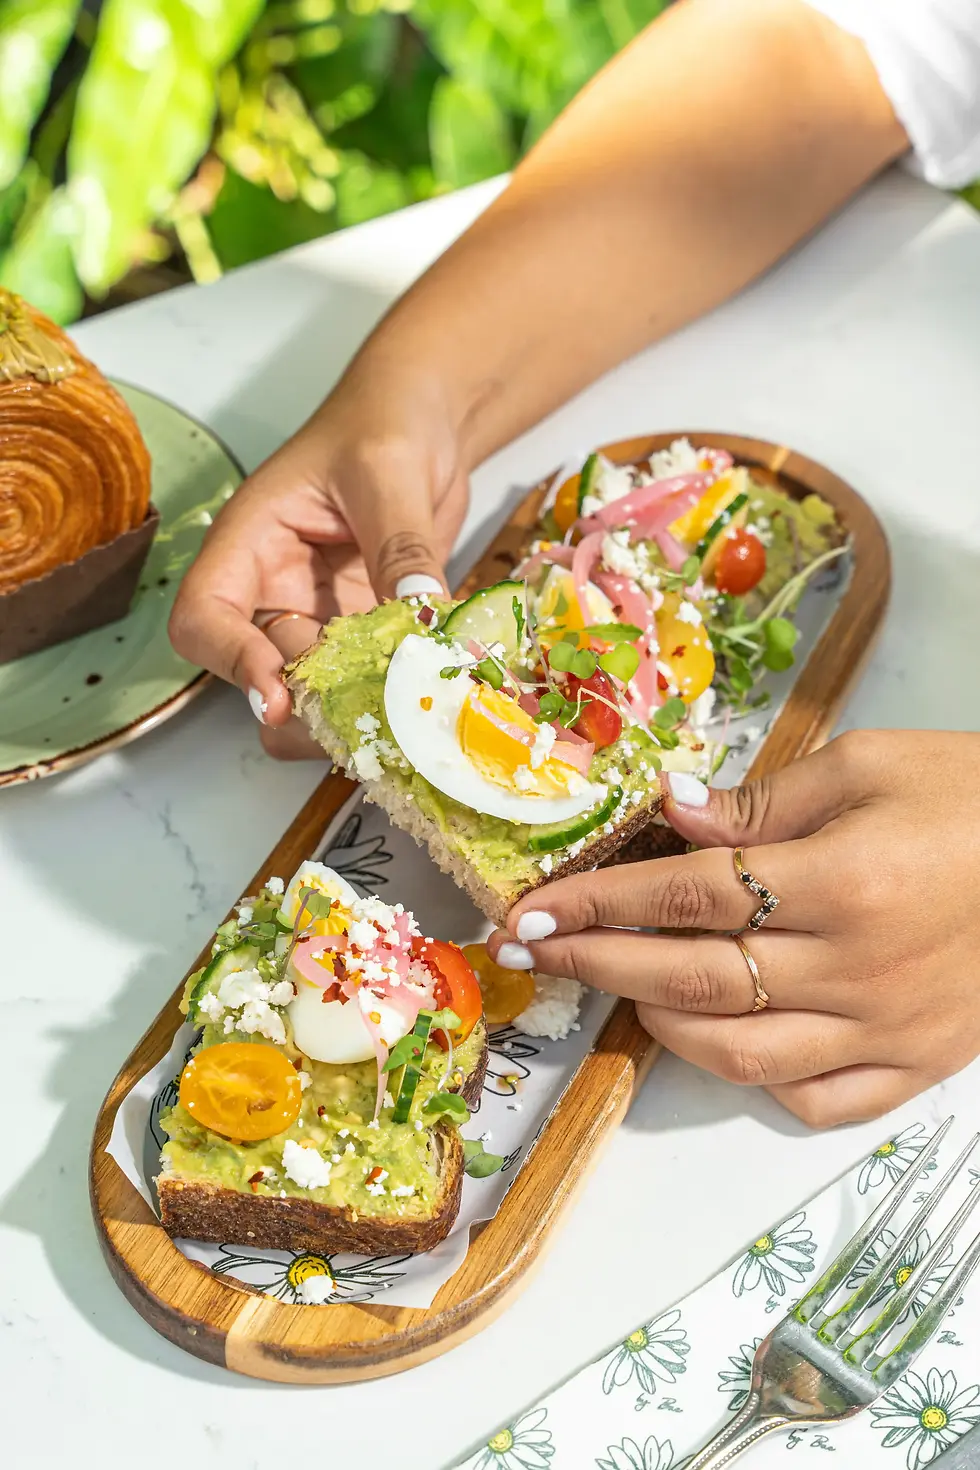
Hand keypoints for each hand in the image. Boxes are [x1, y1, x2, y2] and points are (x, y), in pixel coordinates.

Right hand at [169, 366, 467, 757]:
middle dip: (304, 706)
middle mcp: (273, 589)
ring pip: (314, 691)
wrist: (428, 422)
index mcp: (250, 542)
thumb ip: (400, 546)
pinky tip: (434, 701)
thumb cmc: (385, 423)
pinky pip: (369, 680)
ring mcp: (319, 616)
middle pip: (259, 672)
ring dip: (353, 711)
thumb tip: (420, 617)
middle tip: (363, 723)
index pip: (203, 617)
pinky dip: (396, 697)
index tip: (277, 696)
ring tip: (407, 718)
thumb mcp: (390, 472)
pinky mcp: (365, 633)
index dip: (231, 662)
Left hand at [487, 731, 979, 1126]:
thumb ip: (764, 800)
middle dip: (598, 961)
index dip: (596, 901)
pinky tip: (723, 1043)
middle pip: (694, 977)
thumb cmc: (974, 795)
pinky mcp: (916, 1064)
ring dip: (661, 1022)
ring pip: (743, 1053)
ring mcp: (887, 1028)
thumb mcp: (869, 764)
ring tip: (619, 985)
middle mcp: (857, 969)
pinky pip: (820, 1100)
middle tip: (536, 950)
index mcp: (843, 882)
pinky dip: (758, 1081)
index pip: (686, 896)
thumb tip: (670, 813)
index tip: (532, 907)